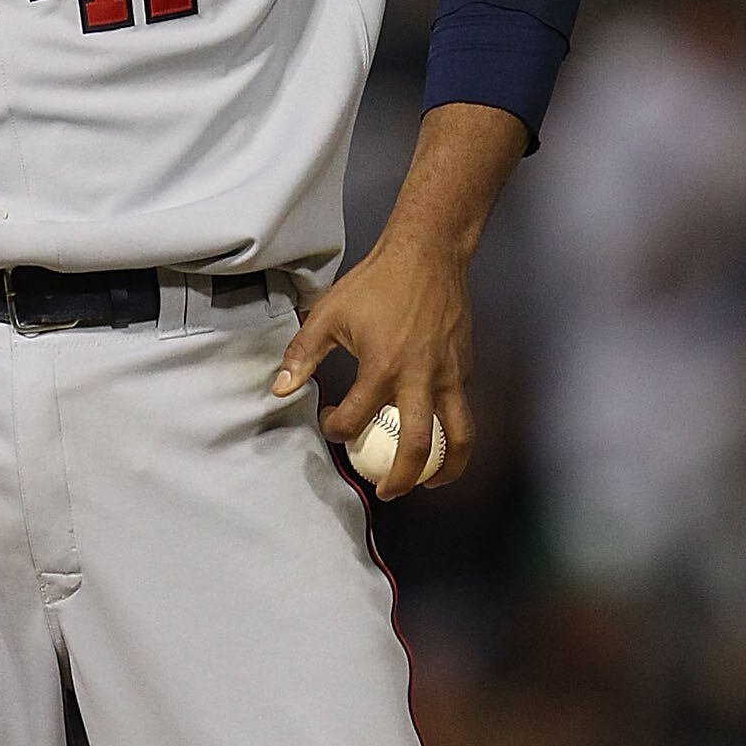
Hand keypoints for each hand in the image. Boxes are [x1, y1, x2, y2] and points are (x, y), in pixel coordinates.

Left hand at [271, 231, 475, 499]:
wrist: (429, 254)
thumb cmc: (377, 282)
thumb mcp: (329, 315)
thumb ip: (303, 355)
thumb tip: (280, 389)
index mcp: (382, 367)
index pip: (356, 420)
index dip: (337, 429)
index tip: (333, 424)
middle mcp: (420, 378)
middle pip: (417, 448)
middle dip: (401, 479)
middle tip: (387, 491)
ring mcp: (449, 375)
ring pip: (459, 437)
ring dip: (445, 468)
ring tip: (429, 482)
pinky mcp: (465, 368)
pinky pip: (464, 410)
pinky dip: (454, 432)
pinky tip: (437, 436)